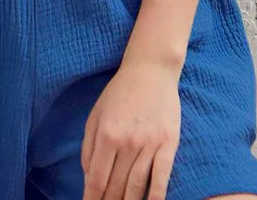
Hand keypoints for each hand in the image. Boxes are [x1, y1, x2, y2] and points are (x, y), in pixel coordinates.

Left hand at [81, 56, 182, 199]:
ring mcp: (150, 144)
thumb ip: (89, 146)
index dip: (91, 198)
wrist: (150, 70)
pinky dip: (155, 197)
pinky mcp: (169, 144)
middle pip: (116, 186)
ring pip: (137, 187)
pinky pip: (162, 178)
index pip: (96, 179)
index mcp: (107, 134)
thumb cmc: (120, 91)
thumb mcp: (96, 114)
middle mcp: (127, 142)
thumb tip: (87, 176)